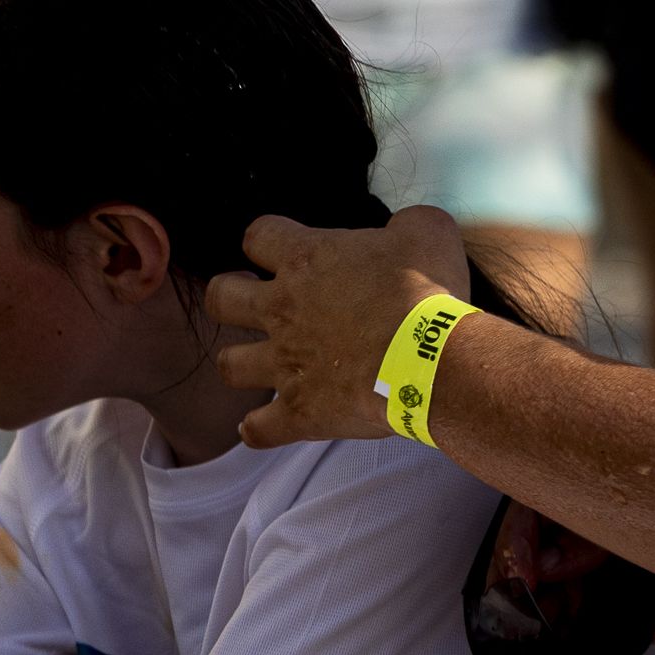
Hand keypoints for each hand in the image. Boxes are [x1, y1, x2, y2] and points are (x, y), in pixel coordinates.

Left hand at [203, 207, 472, 448]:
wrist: (433, 358)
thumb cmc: (428, 290)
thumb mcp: (427, 232)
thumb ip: (404, 225)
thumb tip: (402, 231)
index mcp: (306, 261)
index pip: (259, 235)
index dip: (267, 239)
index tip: (283, 248)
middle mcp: (282, 311)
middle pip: (220, 298)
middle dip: (229, 296)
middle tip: (252, 300)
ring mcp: (285, 364)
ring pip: (229, 365)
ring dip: (239, 362)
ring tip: (257, 362)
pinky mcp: (299, 411)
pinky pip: (259, 429)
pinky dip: (259, 429)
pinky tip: (262, 426)